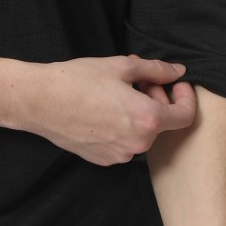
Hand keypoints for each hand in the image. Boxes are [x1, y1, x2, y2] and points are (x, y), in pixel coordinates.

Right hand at [29, 54, 197, 164]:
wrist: (40, 101)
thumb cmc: (78, 80)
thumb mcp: (122, 66)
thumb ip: (156, 70)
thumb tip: (177, 71)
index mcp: (148, 119)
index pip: (186, 115)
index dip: (186, 96)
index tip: (175, 83)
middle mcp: (138, 144)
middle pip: (162, 122)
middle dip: (156, 98)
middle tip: (136, 79)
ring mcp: (120, 155)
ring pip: (142, 132)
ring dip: (139, 112)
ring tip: (116, 92)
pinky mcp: (103, 159)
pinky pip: (124, 142)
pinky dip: (122, 126)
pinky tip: (103, 109)